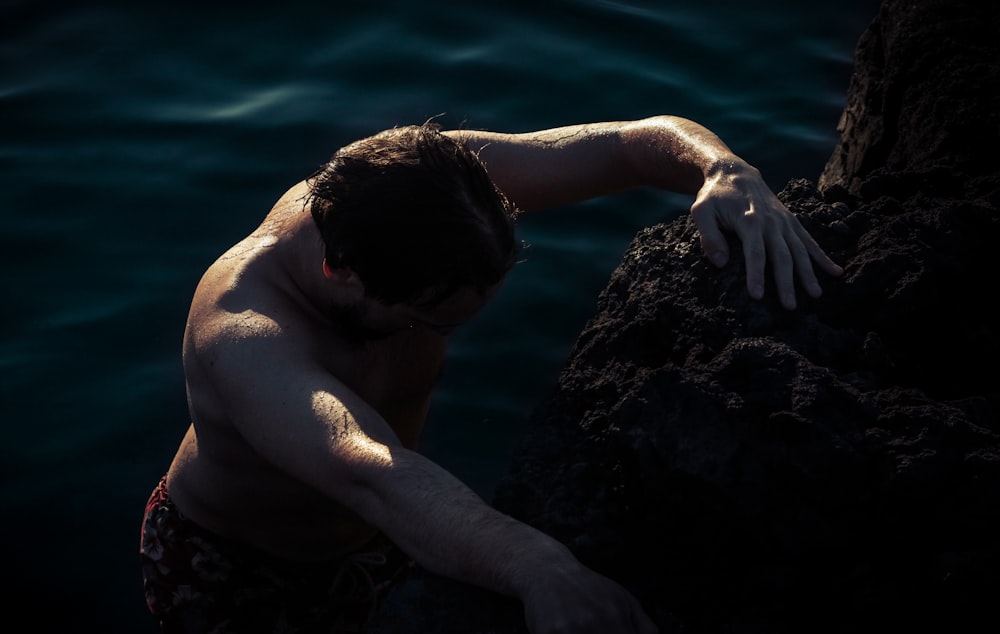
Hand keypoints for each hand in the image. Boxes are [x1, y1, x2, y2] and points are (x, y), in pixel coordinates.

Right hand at [520, 562, 658, 633]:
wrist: (548, 571)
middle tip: (598, 632)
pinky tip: (568, 631)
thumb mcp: (623, 599)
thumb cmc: (589, 587)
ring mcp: (569, 630)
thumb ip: (644, 626)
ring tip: (584, 630)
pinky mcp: (548, 633)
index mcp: (615, 617)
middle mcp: (593, 624)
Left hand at [690, 159, 842, 309]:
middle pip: (782, 255)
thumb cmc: (714, 196)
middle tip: (790, 306)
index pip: (755, 253)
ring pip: (800, 250)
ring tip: (815, 295)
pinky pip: (809, 241)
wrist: (734, 172)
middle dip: (786, 282)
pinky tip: (835, 272)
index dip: (757, 274)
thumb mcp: (701, 211)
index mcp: (749, 220)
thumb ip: (709, 236)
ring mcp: (784, 222)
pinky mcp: (790, 222)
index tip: (758, 296)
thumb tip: (720, 263)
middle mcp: (771, 222)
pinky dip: (822, 257)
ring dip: (808, 273)